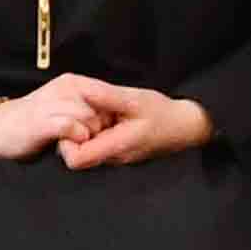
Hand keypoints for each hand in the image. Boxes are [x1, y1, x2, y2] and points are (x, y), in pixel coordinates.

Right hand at [0, 74, 121, 162]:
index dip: (113, 113)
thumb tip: (114, 117)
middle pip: (102, 107)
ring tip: (82, 144)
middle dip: (103, 127)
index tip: (112, 129)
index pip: (106, 93)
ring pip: (89, 117)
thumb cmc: (35, 121)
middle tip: (94, 140)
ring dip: (91, 135)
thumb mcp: (64, 105)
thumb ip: (87, 106)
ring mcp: (52, 103)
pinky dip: (77, 139)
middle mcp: (64, 88)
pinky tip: (72, 145)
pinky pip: (71, 127)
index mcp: (72, 82)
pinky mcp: (42, 121)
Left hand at [52, 80, 216, 166]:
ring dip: (85, 129)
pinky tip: (104, 115)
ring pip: (86, 148)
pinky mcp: (117, 150)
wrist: (184, 126)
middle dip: (74, 132)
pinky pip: (96, 143)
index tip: (72, 120)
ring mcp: (114, 156)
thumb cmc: (163, 114)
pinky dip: (95, 129)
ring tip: (96, 112)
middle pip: (76, 154)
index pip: (76, 159)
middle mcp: (113, 157)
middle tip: (82, 111)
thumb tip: (82, 90)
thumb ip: (107, 97)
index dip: (66, 141)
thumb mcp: (135, 100)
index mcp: (116, 146)